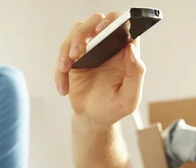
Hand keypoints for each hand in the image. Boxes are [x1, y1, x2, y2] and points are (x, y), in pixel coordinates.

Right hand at [54, 12, 145, 127]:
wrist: (94, 119)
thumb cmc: (114, 108)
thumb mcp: (129, 98)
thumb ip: (135, 74)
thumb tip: (131, 49)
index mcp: (124, 53)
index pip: (123, 25)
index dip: (115, 21)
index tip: (103, 31)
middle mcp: (107, 47)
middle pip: (97, 21)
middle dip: (84, 31)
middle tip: (79, 50)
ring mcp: (89, 50)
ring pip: (78, 31)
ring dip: (68, 47)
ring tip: (66, 68)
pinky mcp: (74, 59)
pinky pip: (64, 52)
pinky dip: (59, 70)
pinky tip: (63, 88)